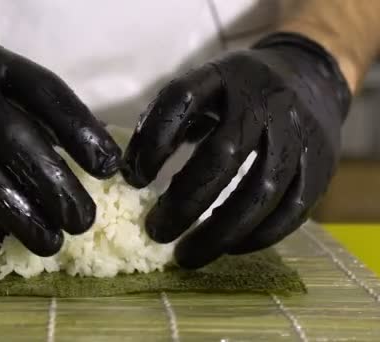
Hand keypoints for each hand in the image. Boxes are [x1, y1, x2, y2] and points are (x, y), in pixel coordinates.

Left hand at [122, 33, 350, 267]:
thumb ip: (166, 123)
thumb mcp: (201, 90)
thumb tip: (130, 174)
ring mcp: (298, 133)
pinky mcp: (321, 165)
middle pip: (223, 154)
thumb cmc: (237, 94)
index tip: (133, 178)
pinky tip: (228, 248)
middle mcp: (264, 101)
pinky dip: (257, 236)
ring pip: (262, 190)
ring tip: (186, 256)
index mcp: (223, 76)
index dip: (153, 140)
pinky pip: (292, 209)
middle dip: (185, 200)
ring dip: (220, 231)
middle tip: (156, 231)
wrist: (309, 76)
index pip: (182, 100)